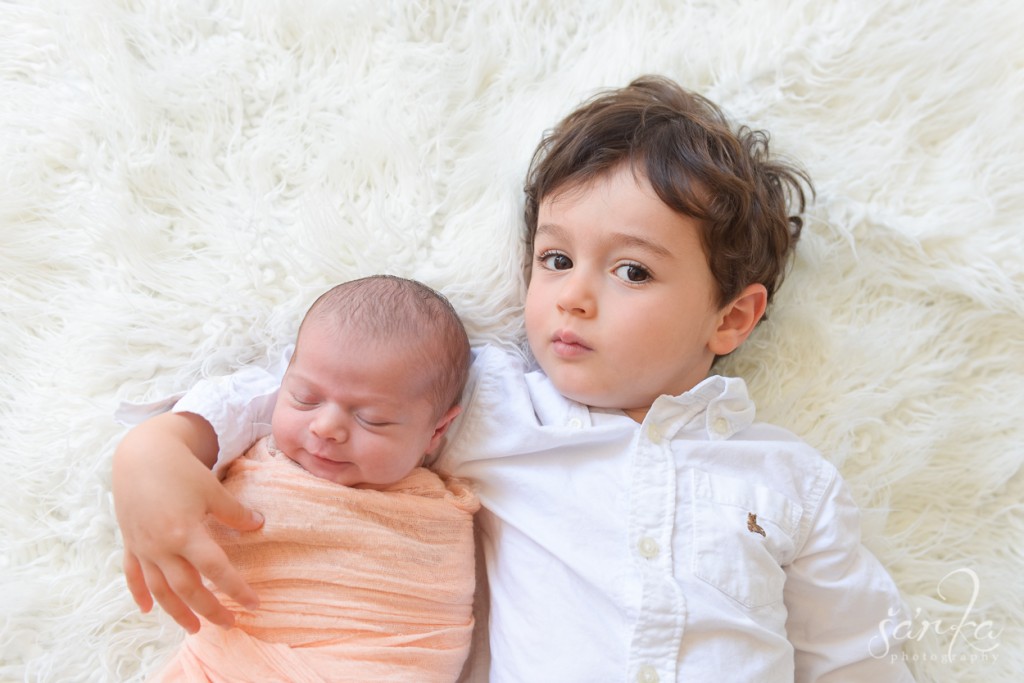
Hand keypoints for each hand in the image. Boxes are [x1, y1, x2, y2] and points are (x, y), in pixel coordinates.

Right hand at [112, 412, 263, 632]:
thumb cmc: (180, 469)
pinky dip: (140, 593)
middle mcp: (161, 546)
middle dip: (208, 609)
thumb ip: (235, 513)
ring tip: (193, 628)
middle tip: (228, 624)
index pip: (215, 569)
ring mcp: (143, 547)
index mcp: (185, 533)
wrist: (140, 454)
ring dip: (176, 611)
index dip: (236, 588)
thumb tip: (259, 525)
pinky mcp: (130, 543)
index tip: (253, 604)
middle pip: (187, 588)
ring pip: (160, 589)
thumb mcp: (212, 489)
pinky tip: (148, 610)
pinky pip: (133, 575)